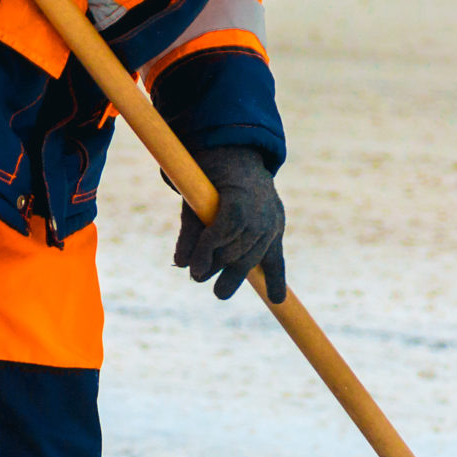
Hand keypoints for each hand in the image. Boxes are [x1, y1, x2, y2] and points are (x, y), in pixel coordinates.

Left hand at [172, 145, 285, 301]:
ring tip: (219, 292)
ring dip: (234, 276)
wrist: (240, 157)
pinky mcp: (276, 231)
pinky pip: (276, 258)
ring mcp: (272, 222)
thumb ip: (189, 229)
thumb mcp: (195, 195)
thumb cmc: (212, 175)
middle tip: (196, 277)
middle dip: (216, 266)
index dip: (207, 251)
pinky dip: (275, 279)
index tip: (192, 269)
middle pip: (238, 248)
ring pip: (253, 257)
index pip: (225, 229)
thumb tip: (180, 264)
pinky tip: (276, 299)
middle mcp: (262, 211)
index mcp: (241, 195)